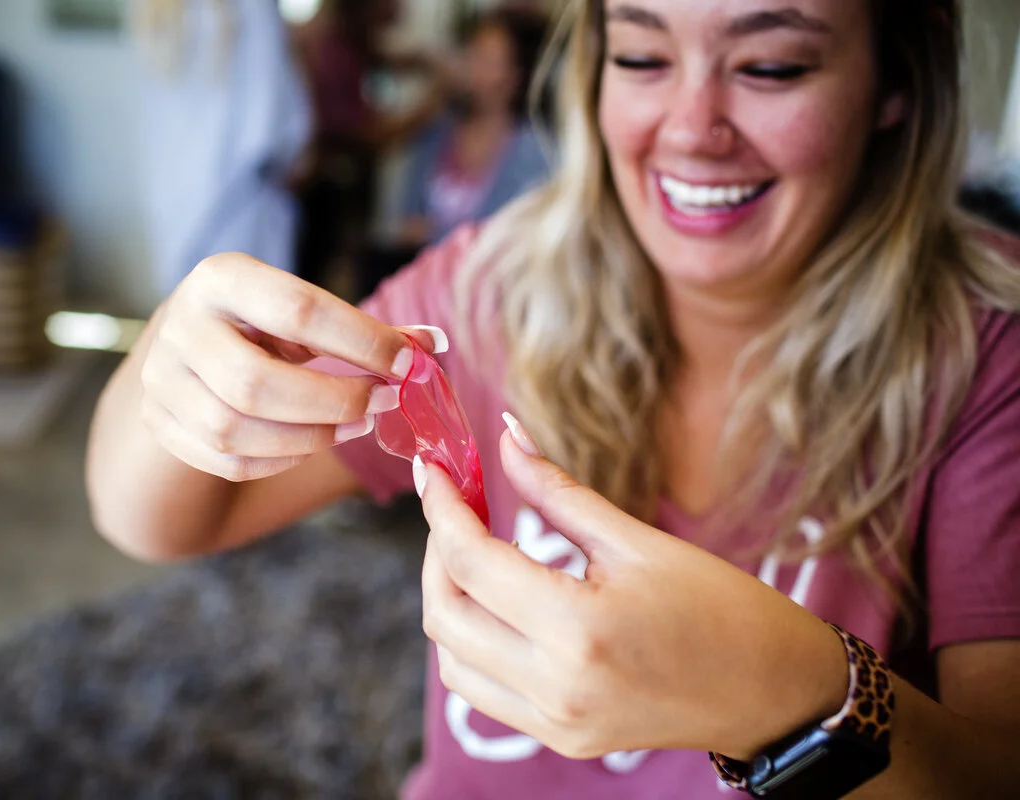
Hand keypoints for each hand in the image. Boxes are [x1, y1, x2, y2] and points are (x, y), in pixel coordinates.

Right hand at [140, 252, 445, 481]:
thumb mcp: (301, 311)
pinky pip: (227, 461)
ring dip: (312, 436)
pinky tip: (313, 443)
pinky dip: (281, 459)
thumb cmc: (259, 325)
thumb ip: (364, 330)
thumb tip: (436, 347)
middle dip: (335, 401)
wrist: (181, 348)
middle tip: (384, 403)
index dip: (360, 342)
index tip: (408, 364)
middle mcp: (180, 326)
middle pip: (257, 383)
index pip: (298, 310)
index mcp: (221, 278)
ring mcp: (161, 380)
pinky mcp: (159, 423)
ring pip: (237, 430)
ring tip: (356, 425)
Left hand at [416, 415, 848, 759]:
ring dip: (449, 599)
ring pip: (451, 658)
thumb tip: (507, 435)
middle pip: (444, 614)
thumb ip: (557, 491)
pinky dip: (470, 642)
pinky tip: (495, 603)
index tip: (434, 470)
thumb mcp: (637, 540)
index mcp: (580, 629)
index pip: (471, 561)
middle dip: (436, 550)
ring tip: (474, 551)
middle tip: (457, 506)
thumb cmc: (721, 608)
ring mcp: (555, 723)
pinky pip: (481, 690)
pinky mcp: (560, 739)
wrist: (774, 693)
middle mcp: (556, 686)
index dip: (442, 507)